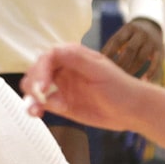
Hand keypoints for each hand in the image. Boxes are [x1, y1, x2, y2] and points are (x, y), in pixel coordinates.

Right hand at [20, 42, 146, 132]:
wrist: (133, 111)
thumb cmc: (120, 87)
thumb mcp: (100, 70)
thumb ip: (77, 59)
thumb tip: (53, 50)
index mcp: (70, 56)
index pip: (47, 58)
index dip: (40, 70)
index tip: (41, 87)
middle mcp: (62, 69)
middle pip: (36, 72)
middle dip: (33, 84)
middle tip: (40, 98)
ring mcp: (60, 87)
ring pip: (35, 88)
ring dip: (31, 97)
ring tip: (35, 110)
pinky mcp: (61, 104)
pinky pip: (43, 104)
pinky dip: (35, 108)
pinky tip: (37, 114)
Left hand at [101, 17, 164, 77]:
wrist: (152, 25)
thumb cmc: (131, 34)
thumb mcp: (122, 34)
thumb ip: (112, 45)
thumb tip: (97, 59)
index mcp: (128, 28)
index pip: (117, 40)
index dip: (109, 52)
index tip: (101, 64)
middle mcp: (140, 34)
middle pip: (129, 50)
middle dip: (120, 63)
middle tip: (112, 75)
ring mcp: (151, 42)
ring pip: (142, 57)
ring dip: (133, 69)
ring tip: (125, 79)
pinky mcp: (160, 50)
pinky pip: (157, 62)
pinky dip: (150, 72)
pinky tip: (144, 80)